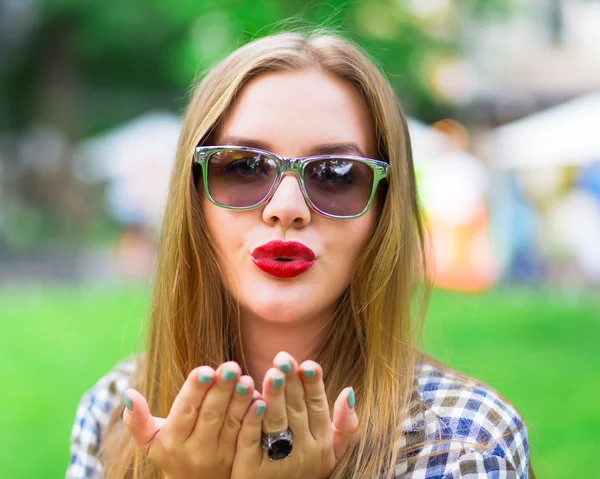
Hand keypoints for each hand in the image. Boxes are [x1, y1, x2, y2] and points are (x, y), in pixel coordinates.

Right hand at [122, 361, 257, 478]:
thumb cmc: (172, 450)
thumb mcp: (150, 441)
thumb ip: (137, 420)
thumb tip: (128, 394)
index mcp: (173, 440)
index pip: (185, 411)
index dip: (195, 391)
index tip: (205, 369)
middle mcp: (197, 450)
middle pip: (211, 415)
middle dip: (221, 389)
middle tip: (231, 366)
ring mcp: (220, 456)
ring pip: (232, 424)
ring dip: (240, 400)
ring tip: (246, 378)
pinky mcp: (240, 459)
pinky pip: (249, 435)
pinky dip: (255, 417)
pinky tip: (260, 400)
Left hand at [231, 352, 358, 478]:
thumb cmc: (303, 474)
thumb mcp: (331, 455)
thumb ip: (344, 426)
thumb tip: (348, 391)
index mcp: (321, 444)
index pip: (318, 407)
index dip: (313, 384)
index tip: (308, 363)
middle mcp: (303, 452)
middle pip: (296, 410)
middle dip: (291, 382)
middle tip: (283, 358)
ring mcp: (278, 462)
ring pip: (276, 423)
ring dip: (275, 396)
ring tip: (273, 373)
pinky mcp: (251, 471)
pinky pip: (251, 441)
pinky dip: (253, 420)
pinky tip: (252, 401)